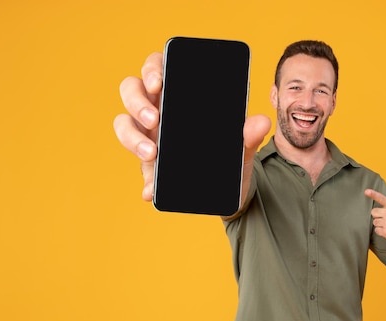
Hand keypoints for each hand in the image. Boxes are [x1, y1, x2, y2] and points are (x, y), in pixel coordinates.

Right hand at [113, 52, 270, 201]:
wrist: (231, 187)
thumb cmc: (231, 153)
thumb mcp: (242, 145)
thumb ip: (249, 133)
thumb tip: (261, 122)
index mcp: (179, 94)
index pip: (157, 68)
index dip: (152, 68)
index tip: (158, 82)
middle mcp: (158, 110)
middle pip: (131, 91)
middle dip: (137, 102)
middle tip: (155, 120)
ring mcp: (150, 136)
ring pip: (124, 124)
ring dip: (132, 137)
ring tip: (153, 153)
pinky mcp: (150, 166)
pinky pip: (141, 170)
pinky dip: (146, 180)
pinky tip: (151, 189)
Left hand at [364, 189, 385, 255]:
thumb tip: (379, 208)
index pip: (382, 198)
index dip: (373, 194)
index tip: (366, 191)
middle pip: (374, 212)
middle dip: (377, 216)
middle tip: (385, 219)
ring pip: (375, 222)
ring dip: (379, 224)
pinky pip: (376, 230)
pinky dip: (381, 232)